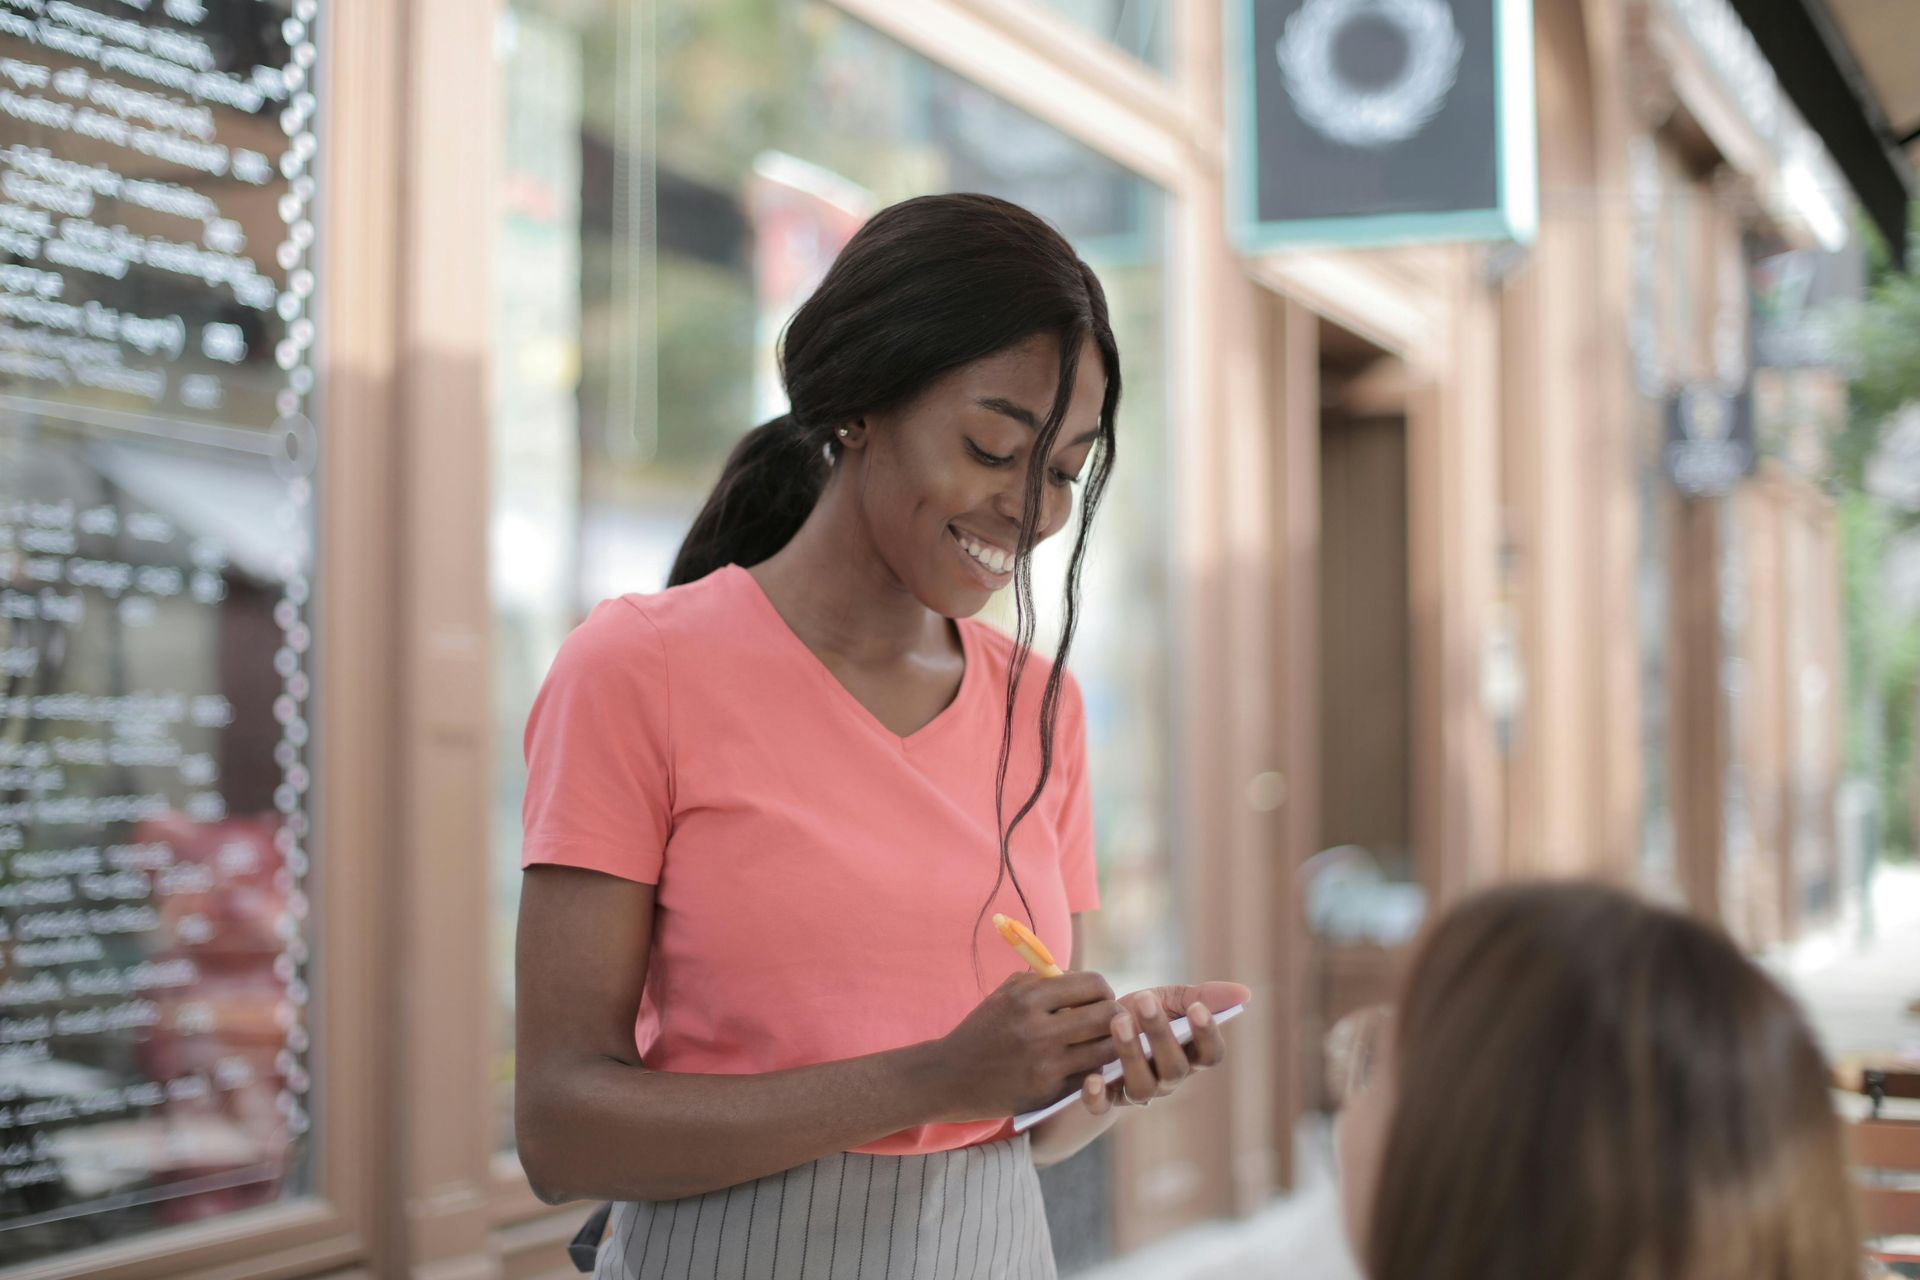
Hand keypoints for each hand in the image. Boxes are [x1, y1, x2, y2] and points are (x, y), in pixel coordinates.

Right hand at [932, 971, 1122, 1121]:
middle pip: (1108, 1016)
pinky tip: (1083, 1064)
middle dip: (1116, 1016)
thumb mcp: (1006, 995)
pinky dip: (1094, 1069)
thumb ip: (1046, 981)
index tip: (1099, 998)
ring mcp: (1044, 1064)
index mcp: (1027, 997)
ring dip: (1110, 1045)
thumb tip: (1088, 983)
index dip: (1103, 990)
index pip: (1092, 984)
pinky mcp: (1048, 1092)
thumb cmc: (984, 1030)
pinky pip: (1091, 1075)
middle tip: (1109, 1021)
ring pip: (1107, 1049)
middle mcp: (1038, 1029)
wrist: (950, 1077)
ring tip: (1101, 1042)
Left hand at [1077, 981, 1250, 1117]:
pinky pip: (1103, 1106)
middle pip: (1175, 1068)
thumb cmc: (1141, 1013)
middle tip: (1146, 1000)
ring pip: (1142, 1086)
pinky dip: (1097, 1097)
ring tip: (1118, 1019)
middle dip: (1161, 1034)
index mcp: (1189, 1055)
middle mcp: (1168, 1079)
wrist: (1096, 1027)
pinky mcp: (1106, 1098)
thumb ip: (1203, 996)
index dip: (1207, 1034)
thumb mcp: (1169, 1000)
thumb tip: (1245, 993)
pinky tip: (1093, 1078)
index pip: (1210, 1055)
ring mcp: (1137, 1091)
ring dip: (1131, 1053)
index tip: (1196, 1008)